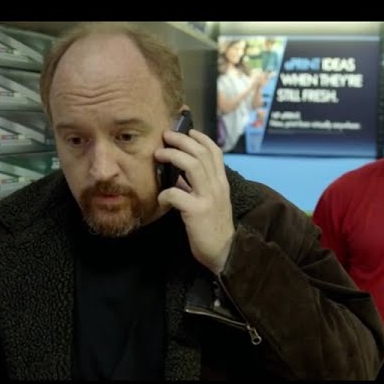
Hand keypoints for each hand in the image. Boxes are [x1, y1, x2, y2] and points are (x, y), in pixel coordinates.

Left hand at [155, 129, 234, 274]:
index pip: (215, 152)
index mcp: (221, 183)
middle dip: (181, 140)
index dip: (200, 138)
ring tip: (159, 154)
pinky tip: (161, 198)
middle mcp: (217, 186)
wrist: (224, 252)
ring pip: (192, 165)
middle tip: (166, 136)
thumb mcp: (210, 203)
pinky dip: (165, 193)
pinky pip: (176, 194)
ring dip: (173, 155)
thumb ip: (197, 188)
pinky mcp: (197, 211)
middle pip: (201, 153)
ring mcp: (208, 197)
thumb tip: (177, 177)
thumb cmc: (213, 228)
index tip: (187, 131)